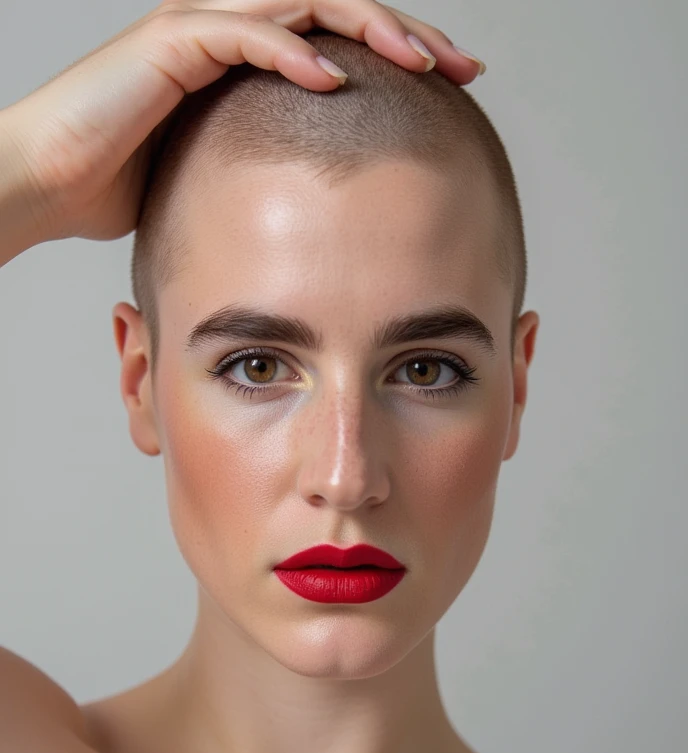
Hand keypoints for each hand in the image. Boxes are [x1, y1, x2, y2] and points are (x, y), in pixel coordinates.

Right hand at [1, 0, 482, 246]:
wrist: (47, 180)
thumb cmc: (122, 184)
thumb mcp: (219, 177)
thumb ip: (268, 172)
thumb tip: (317, 213)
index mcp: (250, 57)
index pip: (341, 39)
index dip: (400, 55)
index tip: (453, 88)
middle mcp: (232, 27)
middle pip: (340, 7)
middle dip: (409, 32)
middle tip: (466, 68)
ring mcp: (202, 25)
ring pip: (306, 1)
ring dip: (369, 27)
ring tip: (422, 61)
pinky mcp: (173, 41)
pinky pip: (247, 33)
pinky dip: (293, 52)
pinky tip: (335, 80)